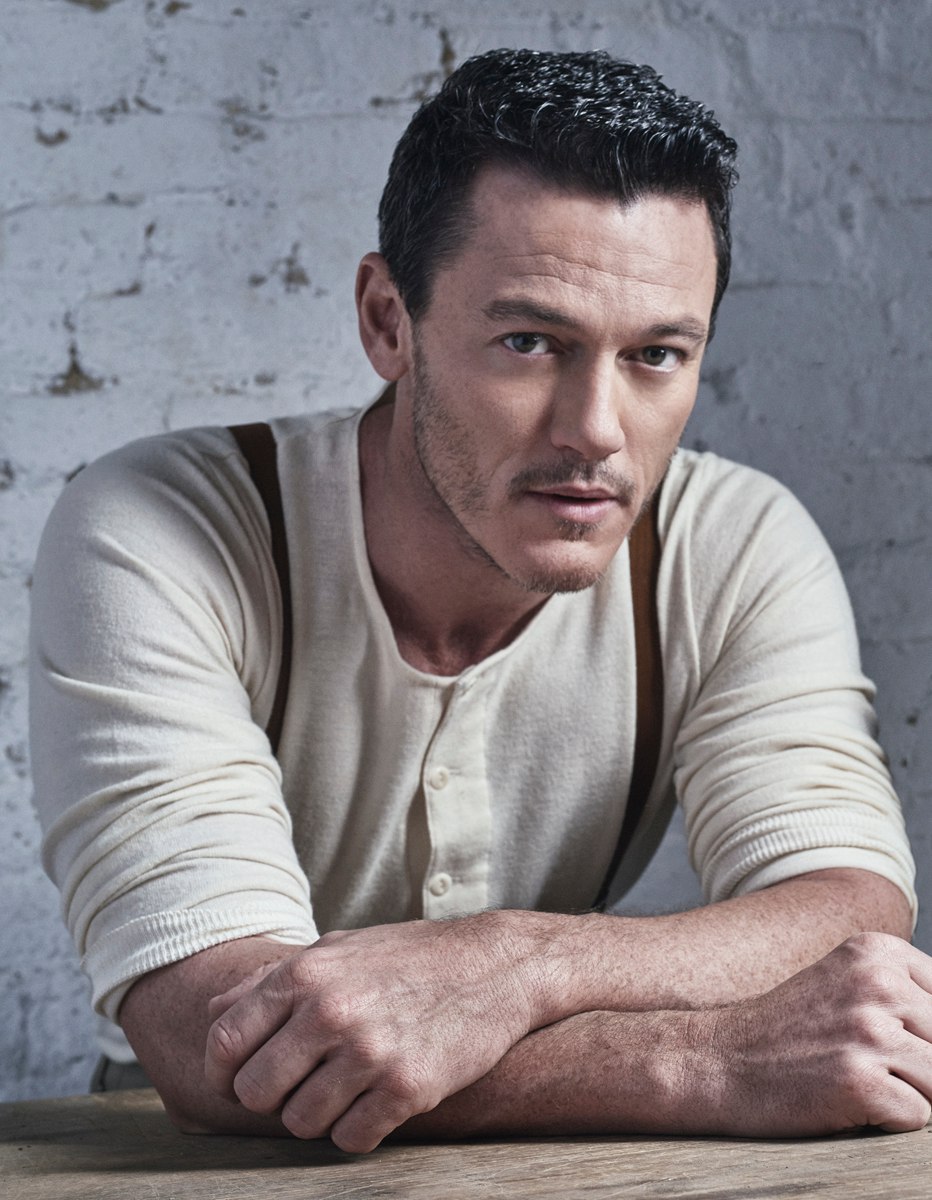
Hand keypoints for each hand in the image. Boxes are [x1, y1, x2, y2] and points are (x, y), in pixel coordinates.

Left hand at [203, 913, 542, 1150]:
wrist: (494, 967)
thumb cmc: (408, 958)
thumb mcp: (336, 950)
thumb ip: (271, 981)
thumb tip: (212, 1013)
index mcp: (306, 974)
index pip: (225, 1042)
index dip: (224, 1070)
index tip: (241, 1077)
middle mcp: (331, 1011)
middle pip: (256, 1092)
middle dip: (271, 1097)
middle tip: (300, 1083)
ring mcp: (369, 1052)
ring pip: (300, 1123)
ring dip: (316, 1115)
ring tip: (343, 1088)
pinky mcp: (407, 1088)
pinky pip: (349, 1139)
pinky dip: (356, 1130)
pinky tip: (374, 1101)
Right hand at [703, 932, 931, 1135]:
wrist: (718, 1059)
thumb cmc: (788, 1031)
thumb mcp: (846, 983)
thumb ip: (907, 996)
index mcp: (876, 951)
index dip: (924, 1032)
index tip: (886, 1037)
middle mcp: (877, 983)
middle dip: (921, 1064)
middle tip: (864, 1061)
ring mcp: (868, 1031)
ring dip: (909, 1093)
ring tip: (859, 1079)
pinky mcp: (858, 1081)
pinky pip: (920, 1117)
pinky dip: (890, 1120)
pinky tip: (847, 1100)